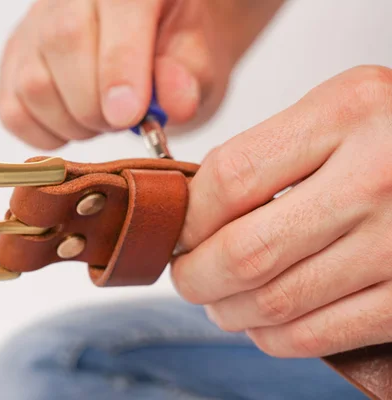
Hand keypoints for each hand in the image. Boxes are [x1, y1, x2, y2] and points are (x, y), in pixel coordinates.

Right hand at [0, 0, 283, 148]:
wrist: (149, 38)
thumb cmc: (175, 45)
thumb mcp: (201, 55)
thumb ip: (191, 72)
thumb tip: (175, 102)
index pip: (116, 9)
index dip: (119, 66)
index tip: (128, 115)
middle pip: (63, 43)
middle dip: (97, 104)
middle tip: (123, 121)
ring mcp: (33, 27)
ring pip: (33, 83)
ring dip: (73, 122)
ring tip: (101, 118)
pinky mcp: (13, 62)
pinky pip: (13, 111)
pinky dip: (46, 134)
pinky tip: (75, 122)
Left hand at [172, 65, 391, 357]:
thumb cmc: (391, 136)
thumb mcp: (337, 108)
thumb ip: (268, 150)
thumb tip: (194, 213)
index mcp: (346, 114)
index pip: (230, 179)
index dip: (188, 218)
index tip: (178, 233)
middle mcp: (374, 178)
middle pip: (245, 252)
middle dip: (195, 276)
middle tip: (186, 275)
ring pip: (275, 302)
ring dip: (227, 310)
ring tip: (218, 299)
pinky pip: (316, 335)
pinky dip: (272, 337)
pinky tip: (260, 320)